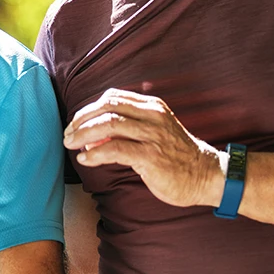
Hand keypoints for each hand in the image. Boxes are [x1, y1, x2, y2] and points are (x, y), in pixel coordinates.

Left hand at [64, 88, 224, 207]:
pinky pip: (116, 149)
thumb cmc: (176, 156)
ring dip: (83, 134)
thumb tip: (92, 136)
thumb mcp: (154, 133)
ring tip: (70, 145)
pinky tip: (86, 159)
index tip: (75, 122)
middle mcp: (152, 116)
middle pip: (107, 107)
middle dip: (82, 119)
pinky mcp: (151, 156)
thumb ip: (127, 130)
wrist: (206, 175)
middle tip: (67, 134)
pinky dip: (96, 153)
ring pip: (109, 125)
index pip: (113, 97)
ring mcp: (152, 135)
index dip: (89, 108)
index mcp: (152, 107)